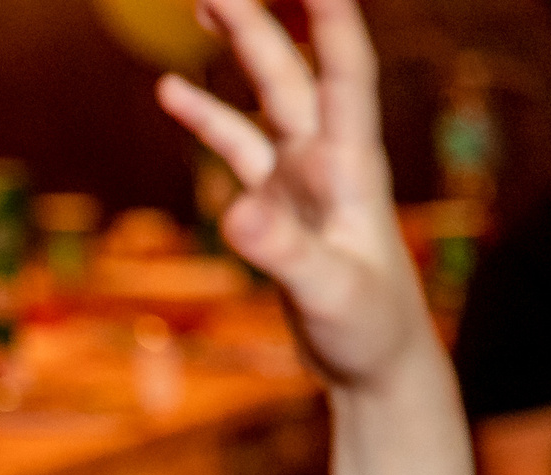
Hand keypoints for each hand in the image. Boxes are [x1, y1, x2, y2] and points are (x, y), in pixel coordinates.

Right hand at [156, 0, 430, 386]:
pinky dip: (208, 120)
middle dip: (261, 21)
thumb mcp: (327, 294)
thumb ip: (283, 252)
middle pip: (294, 72)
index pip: (345, 73)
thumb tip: (236, 213)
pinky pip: (238, 149)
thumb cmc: (368, 329)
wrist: (378, 363)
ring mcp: (298, 180)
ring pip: (267, 99)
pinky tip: (172, 90)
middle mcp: (326, 160)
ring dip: (239, 52)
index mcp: (351, 167)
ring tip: (203, 3)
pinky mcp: (275, 207)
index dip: (331, 21)